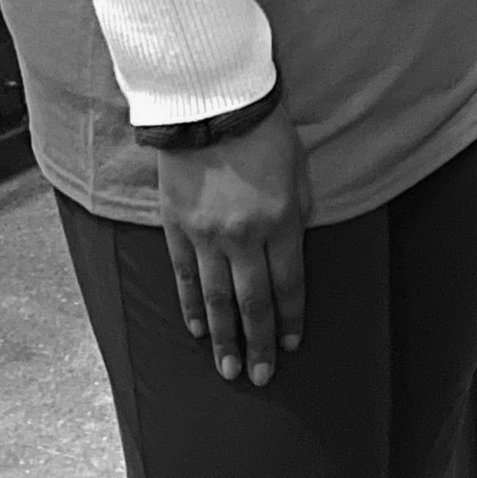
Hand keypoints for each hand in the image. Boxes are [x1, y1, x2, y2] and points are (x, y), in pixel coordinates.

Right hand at [158, 106, 309, 385]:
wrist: (211, 101)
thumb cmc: (265, 131)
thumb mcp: (300, 171)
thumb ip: (298, 216)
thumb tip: (291, 253)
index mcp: (281, 221)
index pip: (288, 285)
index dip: (290, 319)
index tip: (290, 346)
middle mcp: (244, 236)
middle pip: (252, 302)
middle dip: (257, 343)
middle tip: (259, 376)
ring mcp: (206, 234)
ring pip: (215, 298)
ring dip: (224, 337)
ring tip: (227, 369)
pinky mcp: (176, 226)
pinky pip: (183, 276)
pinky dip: (190, 306)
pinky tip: (197, 329)